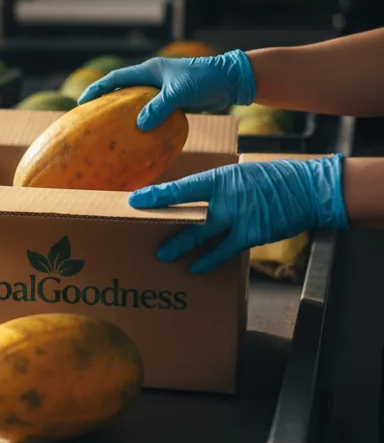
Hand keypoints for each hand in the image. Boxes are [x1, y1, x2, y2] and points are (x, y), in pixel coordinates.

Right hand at [78, 50, 256, 129]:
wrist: (231, 81)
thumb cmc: (205, 80)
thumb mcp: (179, 93)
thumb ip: (159, 107)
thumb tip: (139, 125)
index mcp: (149, 71)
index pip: (116, 78)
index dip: (97, 89)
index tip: (82, 102)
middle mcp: (152, 79)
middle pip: (122, 89)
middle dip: (105, 101)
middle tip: (90, 117)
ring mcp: (162, 90)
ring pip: (136, 102)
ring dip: (124, 113)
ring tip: (110, 129)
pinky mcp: (173, 101)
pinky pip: (152, 112)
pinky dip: (143, 122)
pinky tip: (139, 136)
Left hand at [128, 156, 347, 273]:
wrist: (306, 190)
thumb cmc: (269, 179)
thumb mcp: (238, 174)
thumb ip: (215, 187)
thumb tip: (189, 199)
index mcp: (220, 178)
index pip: (181, 187)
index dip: (157, 195)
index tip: (135, 200)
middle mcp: (226, 198)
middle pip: (187, 214)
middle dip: (163, 224)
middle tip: (138, 231)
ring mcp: (239, 218)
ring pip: (202, 235)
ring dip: (182, 247)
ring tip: (163, 255)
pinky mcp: (252, 234)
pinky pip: (224, 251)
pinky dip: (209, 260)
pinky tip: (195, 268)